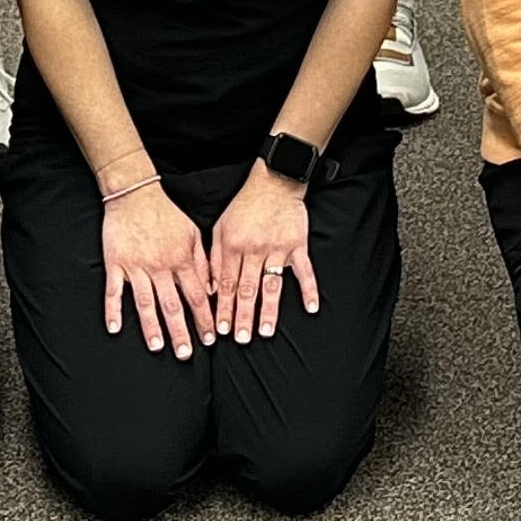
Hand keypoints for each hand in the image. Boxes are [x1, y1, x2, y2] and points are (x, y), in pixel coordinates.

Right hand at [100, 177, 214, 359]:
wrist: (135, 194)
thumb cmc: (166, 213)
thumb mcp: (193, 234)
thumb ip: (204, 262)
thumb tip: (214, 289)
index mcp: (182, 259)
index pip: (196, 296)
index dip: (204, 319)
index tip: (210, 339)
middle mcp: (161, 266)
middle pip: (172, 304)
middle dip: (180, 331)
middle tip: (186, 354)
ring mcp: (137, 266)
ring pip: (145, 302)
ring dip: (151, 326)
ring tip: (157, 347)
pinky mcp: (116, 263)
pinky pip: (113, 290)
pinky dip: (112, 310)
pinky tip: (114, 328)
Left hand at [207, 169, 321, 343]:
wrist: (274, 182)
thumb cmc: (244, 205)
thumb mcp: (220, 226)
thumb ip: (213, 257)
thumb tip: (209, 287)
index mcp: (233, 246)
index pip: (225, 283)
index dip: (223, 308)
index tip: (221, 329)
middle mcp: (254, 249)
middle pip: (247, 289)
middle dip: (242, 316)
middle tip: (240, 338)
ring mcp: (278, 248)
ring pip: (271, 284)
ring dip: (268, 310)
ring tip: (264, 331)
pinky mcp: (298, 245)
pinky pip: (304, 271)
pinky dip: (308, 289)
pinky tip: (311, 308)